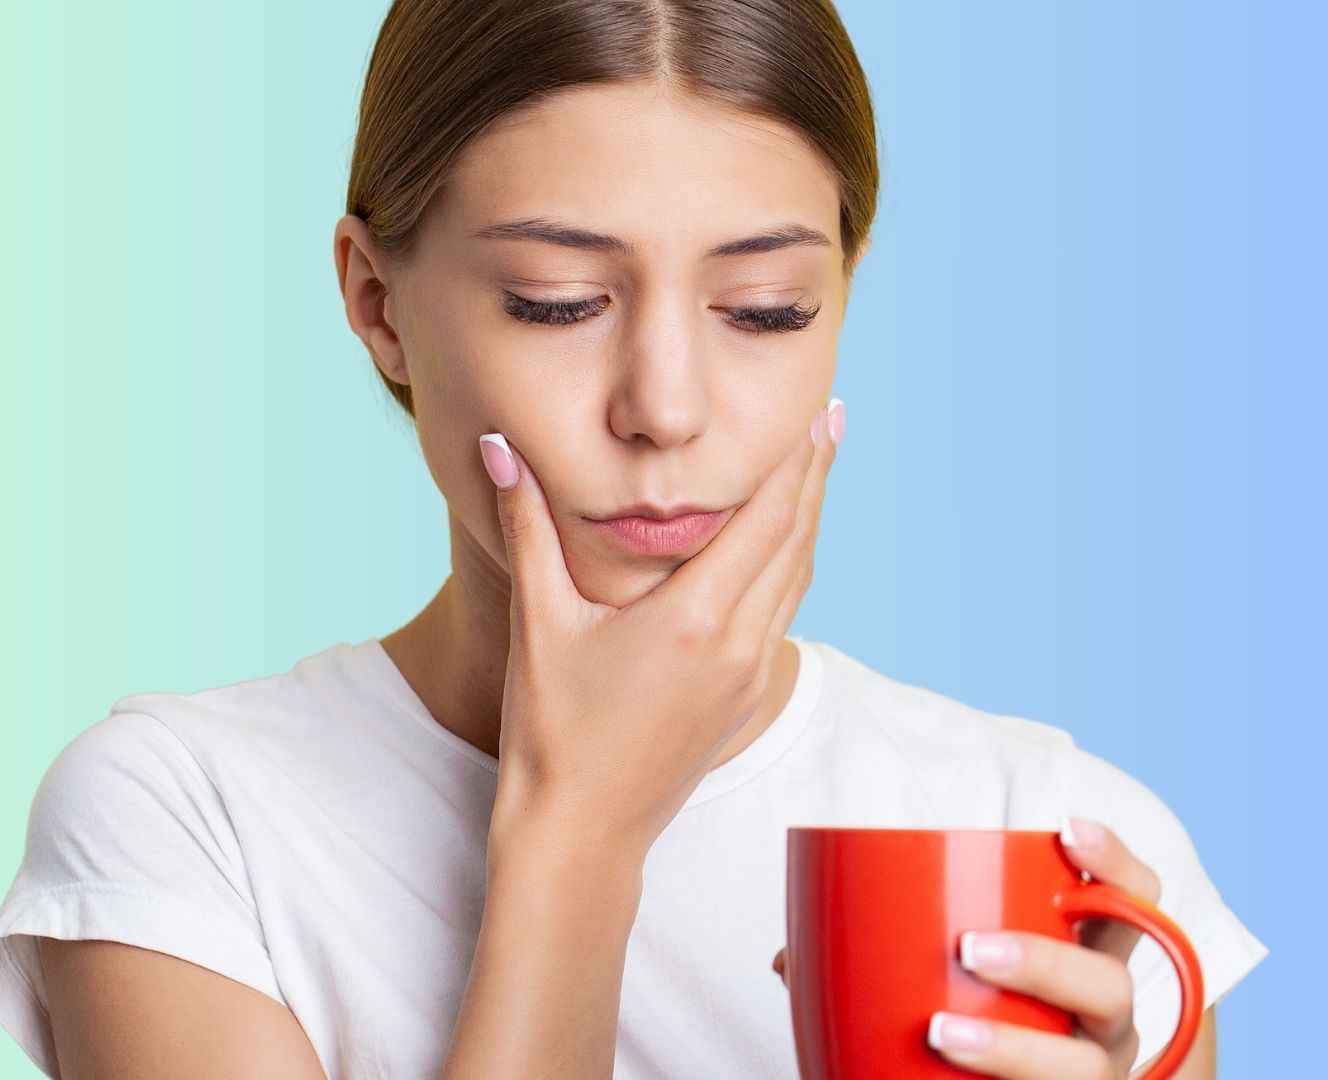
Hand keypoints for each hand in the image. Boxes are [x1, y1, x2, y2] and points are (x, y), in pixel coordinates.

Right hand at [480, 398, 843, 857]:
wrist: (580, 834)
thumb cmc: (551, 731)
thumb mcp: (538, 621)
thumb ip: (527, 525)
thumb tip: (495, 446)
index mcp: (695, 619)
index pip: (768, 519)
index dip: (797, 461)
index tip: (819, 411)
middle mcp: (739, 645)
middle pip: (798, 542)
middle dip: (816, 476)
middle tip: (832, 416)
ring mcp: (748, 676)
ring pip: (797, 580)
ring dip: (810, 521)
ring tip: (816, 468)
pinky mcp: (744, 698)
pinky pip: (781, 615)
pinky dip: (789, 567)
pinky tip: (779, 547)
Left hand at [771, 816, 1160, 1078]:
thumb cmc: (964, 1032)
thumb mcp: (938, 982)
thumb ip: (883, 958)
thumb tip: (791, 956)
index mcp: (1091, 959)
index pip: (1138, 900)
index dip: (1116, 862)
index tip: (1065, 830)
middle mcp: (1107, 1022)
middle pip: (1112, 983)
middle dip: (1048, 961)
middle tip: (970, 948)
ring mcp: (1093, 1075)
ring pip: (1084, 1066)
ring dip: (1017, 1049)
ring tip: (943, 1033)